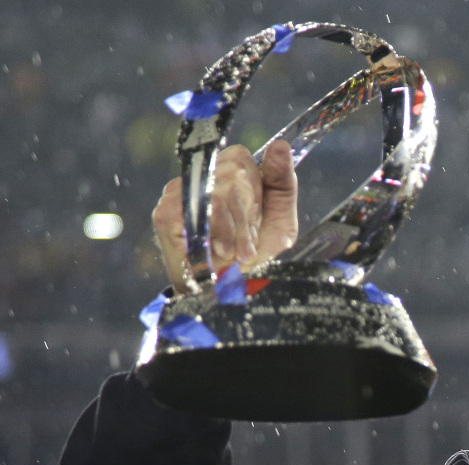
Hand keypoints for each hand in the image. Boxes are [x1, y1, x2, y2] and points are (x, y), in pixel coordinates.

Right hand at [151, 141, 298, 287]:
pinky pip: (198, 211)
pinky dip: (217, 237)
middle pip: (233, 173)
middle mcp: (199, 179)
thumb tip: (281, 146)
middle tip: (247, 243)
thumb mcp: (280, 222)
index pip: (241, 157)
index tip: (257, 220)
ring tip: (237, 253)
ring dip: (236, 230)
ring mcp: (178, 194)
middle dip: (249, 215)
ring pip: (219, 192)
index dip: (256, 190)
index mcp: (225, 175)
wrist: (228, 294)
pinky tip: (220, 253)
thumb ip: (282, 183)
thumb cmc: (254, 259)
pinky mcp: (165, 215)